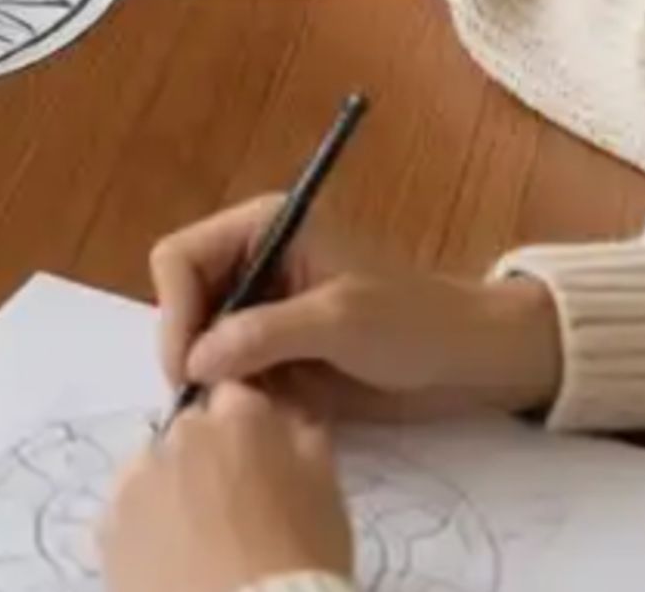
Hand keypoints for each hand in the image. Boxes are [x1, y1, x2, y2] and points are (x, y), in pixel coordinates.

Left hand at [100, 384, 350, 591]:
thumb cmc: (302, 560)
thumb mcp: (326, 494)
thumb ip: (304, 438)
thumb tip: (289, 412)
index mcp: (240, 414)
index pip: (236, 396)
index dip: (247, 430)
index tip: (258, 464)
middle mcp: (182, 431)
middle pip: (192, 431)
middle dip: (209, 459)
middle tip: (232, 511)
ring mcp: (139, 476)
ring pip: (155, 470)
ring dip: (174, 492)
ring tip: (199, 543)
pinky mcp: (110, 523)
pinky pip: (127, 514)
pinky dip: (145, 530)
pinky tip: (170, 563)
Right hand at [156, 196, 563, 421]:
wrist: (469, 360)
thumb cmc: (412, 322)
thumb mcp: (338, 321)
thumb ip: (262, 335)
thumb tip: (194, 361)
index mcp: (263, 227)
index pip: (180, 258)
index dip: (174, 310)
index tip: (186, 370)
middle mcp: (255, 262)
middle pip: (184, 300)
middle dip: (188, 347)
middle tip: (204, 402)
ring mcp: (264, 309)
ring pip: (202, 341)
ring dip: (211, 377)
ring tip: (236, 412)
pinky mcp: (278, 351)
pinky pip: (232, 372)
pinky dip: (235, 396)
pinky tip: (258, 417)